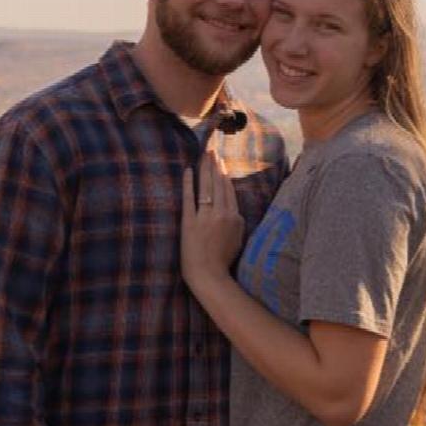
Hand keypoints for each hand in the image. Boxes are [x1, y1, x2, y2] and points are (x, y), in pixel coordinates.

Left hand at [181, 148, 243, 295]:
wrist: (209, 275)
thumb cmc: (223, 261)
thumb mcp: (238, 240)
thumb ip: (237, 223)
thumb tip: (235, 212)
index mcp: (234, 217)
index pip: (229, 190)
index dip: (224, 174)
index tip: (221, 162)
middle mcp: (222, 213)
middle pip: (218, 183)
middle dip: (215, 165)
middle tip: (212, 150)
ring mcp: (205, 216)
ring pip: (206, 186)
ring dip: (205, 168)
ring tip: (203, 155)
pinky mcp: (189, 222)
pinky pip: (189, 197)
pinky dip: (188, 183)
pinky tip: (187, 171)